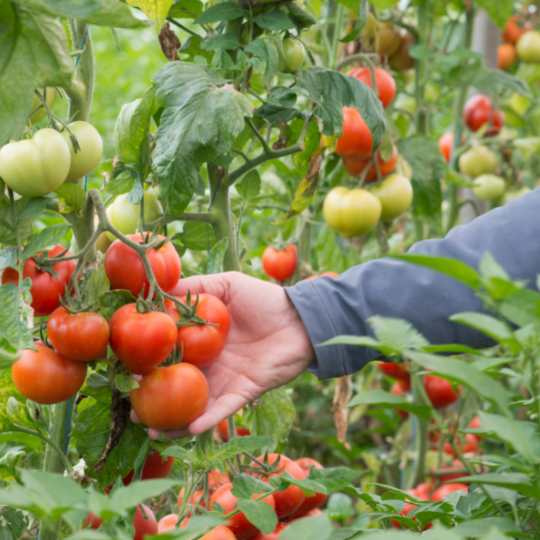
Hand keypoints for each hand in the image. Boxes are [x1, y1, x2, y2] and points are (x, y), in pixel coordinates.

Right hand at [131, 271, 314, 438]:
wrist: (300, 318)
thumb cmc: (264, 299)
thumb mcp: (227, 285)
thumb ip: (196, 287)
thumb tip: (160, 288)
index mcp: (202, 340)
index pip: (169, 353)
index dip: (148, 361)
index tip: (125, 366)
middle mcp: (210, 364)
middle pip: (176, 384)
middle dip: (154, 398)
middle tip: (132, 407)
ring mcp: (226, 380)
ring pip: (195, 405)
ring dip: (174, 420)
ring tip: (152, 428)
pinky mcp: (244, 392)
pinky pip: (223, 410)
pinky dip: (206, 420)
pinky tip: (188, 429)